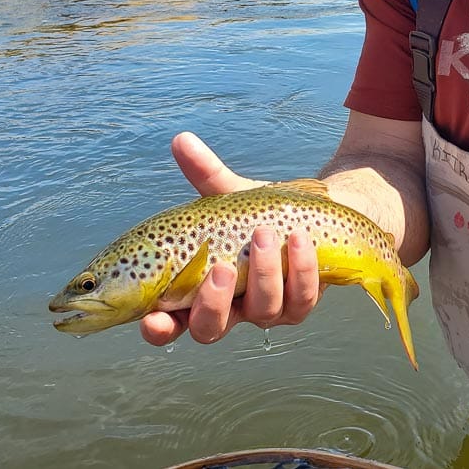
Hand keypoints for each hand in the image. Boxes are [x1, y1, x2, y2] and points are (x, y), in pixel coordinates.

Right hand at [139, 132, 322, 345]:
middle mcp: (231, 309)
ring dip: (264, 273)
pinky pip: (302, 296)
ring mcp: (268, 311)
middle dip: (214, 304)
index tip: (153, 319)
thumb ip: (206, 175)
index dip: (160, 329)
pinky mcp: (303, 304)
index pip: (171, 323)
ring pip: (263, 310)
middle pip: (212, 329)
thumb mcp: (232, 196)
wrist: (315, 212)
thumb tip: (181, 139)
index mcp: (199, 290)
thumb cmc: (261, 212)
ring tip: (264, 233)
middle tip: (221, 268)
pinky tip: (299, 236)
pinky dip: (301, 267)